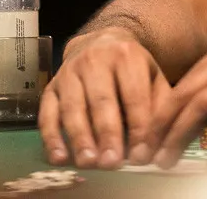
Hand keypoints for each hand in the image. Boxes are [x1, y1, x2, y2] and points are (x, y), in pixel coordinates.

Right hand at [38, 27, 161, 169]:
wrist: (100, 43)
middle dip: (107, 134)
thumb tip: (159, 147)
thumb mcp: (153, 78)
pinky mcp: (50, 87)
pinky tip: (59, 158)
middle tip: (112, 163)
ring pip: (73, 108)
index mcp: (126, 56)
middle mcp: (95, 60)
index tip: (141, 155)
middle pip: (101, 101)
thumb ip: (159, 107)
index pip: (134, 95)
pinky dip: (51, 138)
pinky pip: (47, 114)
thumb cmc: (131, 69)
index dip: (138, 126)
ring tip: (89, 163)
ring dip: (80, 138)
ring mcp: (69, 73)